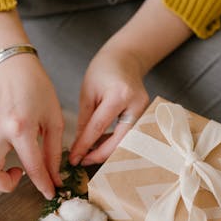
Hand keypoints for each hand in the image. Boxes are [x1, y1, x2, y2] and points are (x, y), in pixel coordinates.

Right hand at [0, 54, 63, 198]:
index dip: (43, 185)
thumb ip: (53, 153)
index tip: (49, 193)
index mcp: (21, 127)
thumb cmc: (37, 91)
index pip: (32, 167)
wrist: (13, 69)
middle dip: (6, 185)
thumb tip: (54, 179)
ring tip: (1, 169)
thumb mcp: (54, 120)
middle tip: (19, 175)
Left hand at [69, 44, 149, 165]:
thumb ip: (84, 121)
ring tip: (89, 153)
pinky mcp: (147, 116)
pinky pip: (130, 136)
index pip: (99, 127)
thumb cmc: (103, 71)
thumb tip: (79, 148)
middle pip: (119, 140)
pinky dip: (116, 142)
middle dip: (100, 155)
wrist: (125, 58)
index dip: (85, 146)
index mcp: (119, 95)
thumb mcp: (87, 93)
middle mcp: (137, 105)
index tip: (74, 158)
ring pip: (127, 141)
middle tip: (83, 161)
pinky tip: (101, 143)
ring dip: (108, 150)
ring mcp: (145, 111)